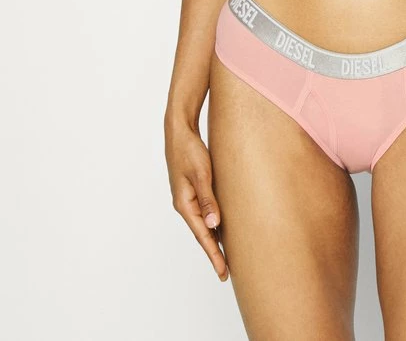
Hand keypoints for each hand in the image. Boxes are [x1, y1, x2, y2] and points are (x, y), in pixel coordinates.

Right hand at [164, 116, 228, 281]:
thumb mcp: (201, 174)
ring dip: (213, 240)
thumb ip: (207, 199)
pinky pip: (204, 212)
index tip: (223, 273)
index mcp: (184, 204)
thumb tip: (214, 225)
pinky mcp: (193, 190)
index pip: (202, 236)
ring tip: (225, 256)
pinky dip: (212, 224)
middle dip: (214, 253)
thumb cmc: (189, 150)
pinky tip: (220, 228)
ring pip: (203, 224)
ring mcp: (188, 198)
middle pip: (202, 234)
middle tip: (226, 273)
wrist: (179, 131)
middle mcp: (184, 204)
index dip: (213, 255)